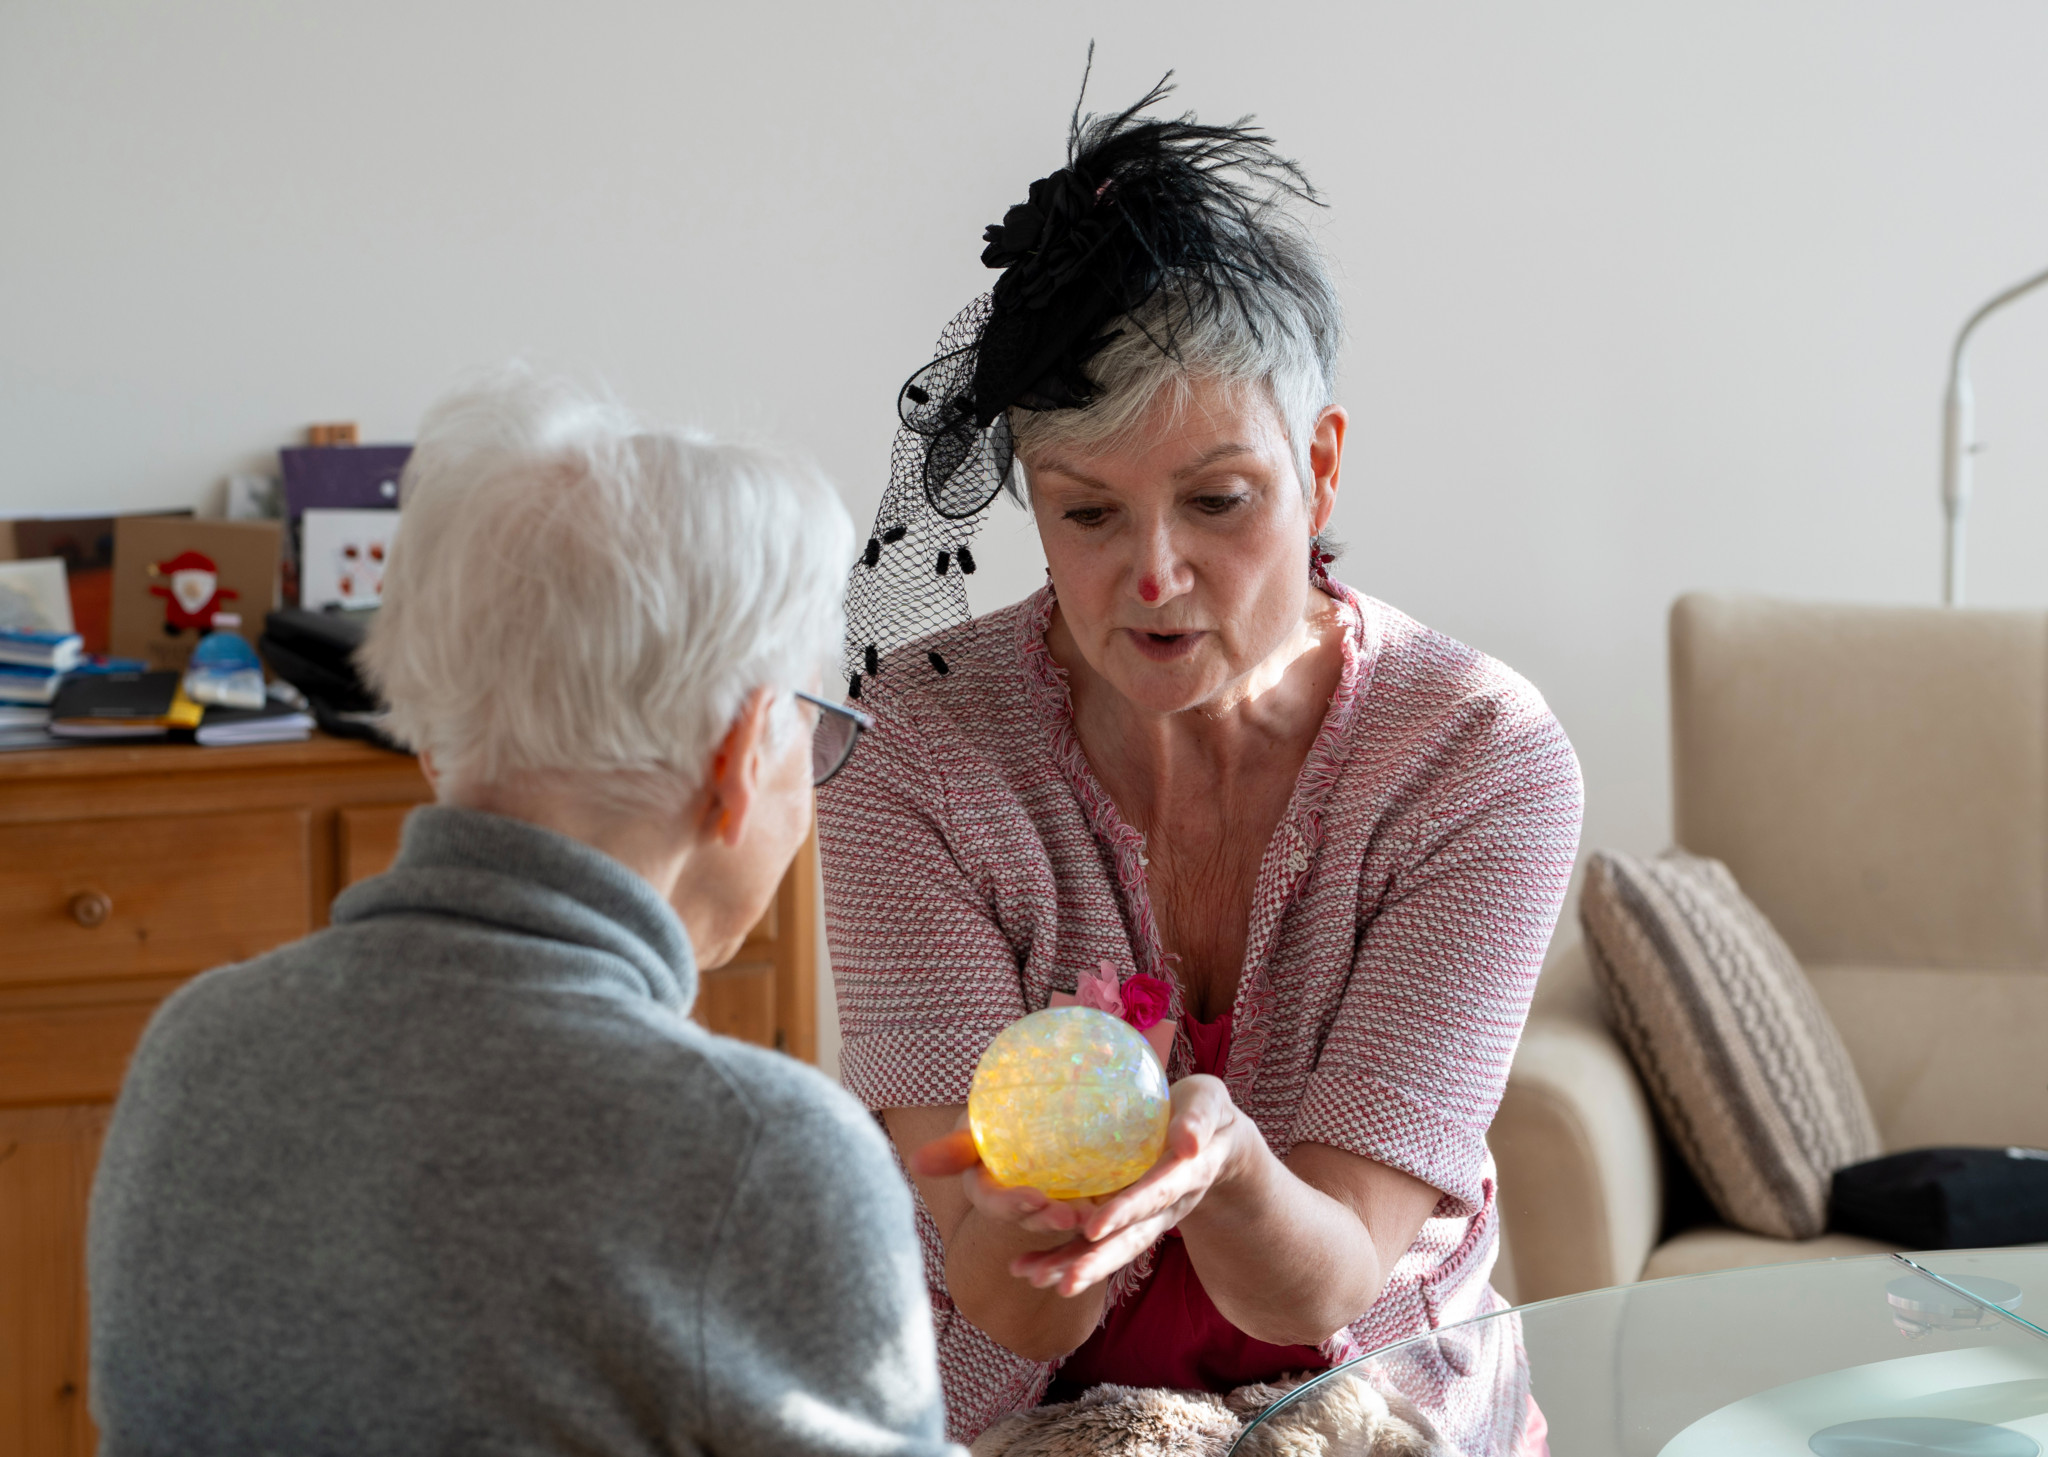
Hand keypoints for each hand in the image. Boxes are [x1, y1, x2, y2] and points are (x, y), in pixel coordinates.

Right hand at [911, 1118, 1096, 1241]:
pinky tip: (1122, 1207)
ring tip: (1097, 1218)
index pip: (997, 1202)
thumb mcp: (975, 1123)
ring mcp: (1052, 1200)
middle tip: (1075, 1216)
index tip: (1034, 1198)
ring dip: (1079, 1223)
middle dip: (1051, 1220)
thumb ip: (955, 1146)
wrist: (1039, 1100)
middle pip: (1034, 1216)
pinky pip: (1095, 1206)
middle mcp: (1020, 1201)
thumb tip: (914, 1163)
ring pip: (1064, 1217)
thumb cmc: (997, 1111)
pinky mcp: (1084, 1193)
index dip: (1013, 1205)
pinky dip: (1106, 1211)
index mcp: (989, 1188)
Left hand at [1008, 1074, 1249, 1297]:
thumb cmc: (1207, 1113)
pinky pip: (1093, 1242)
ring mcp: (1143, 1217)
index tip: (1095, 1228)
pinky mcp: (1123, 1218)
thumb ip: (1200, 1120)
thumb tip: (1188, 1141)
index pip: (1155, 1195)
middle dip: (1097, 1260)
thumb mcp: (1210, 1106)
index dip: (1127, 1211)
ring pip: (1110, 1247)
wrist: (1213, 1141)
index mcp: (1185, 1176)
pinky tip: (1027, 1267)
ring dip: (1074, 1264)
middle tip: (1064, 1282)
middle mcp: (1164, 1206)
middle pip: (1130, 1238)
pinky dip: (1061, 1256)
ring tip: (1037, 1279)